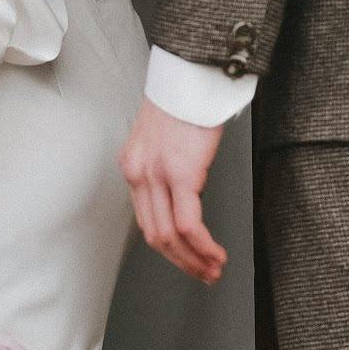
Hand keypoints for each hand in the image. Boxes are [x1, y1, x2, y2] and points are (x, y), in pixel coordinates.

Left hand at [120, 97, 226, 283]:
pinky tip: (215, 254)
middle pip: (154, 235)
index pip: (145, 220)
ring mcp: (156, 176)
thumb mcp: (164, 138)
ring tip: (213, 270)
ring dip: (193, 260)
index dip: (168, 247)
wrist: (189, 75)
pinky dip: (203, 246)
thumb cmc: (183, 100)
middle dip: (180, 262)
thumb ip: (166, 166)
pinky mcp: (180, 175)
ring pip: (169, 236)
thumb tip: (185, 191)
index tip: (186, 258)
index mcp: (133, 167)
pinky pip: (189, 224)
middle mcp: (138, 175)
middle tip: (202, 274)